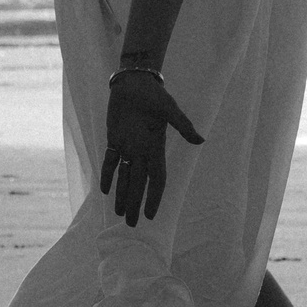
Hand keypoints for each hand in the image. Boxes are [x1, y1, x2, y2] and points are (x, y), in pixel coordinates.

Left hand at [99, 68, 203, 225]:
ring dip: (122, 194)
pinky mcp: (115, 139)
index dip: (154, 198)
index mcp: (157, 148)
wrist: (135, 82)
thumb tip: (200, 139)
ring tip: (119, 213)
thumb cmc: (154, 94)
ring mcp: (129, 147)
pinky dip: (108, 174)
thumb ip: (182, 125)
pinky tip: (105, 189)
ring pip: (124, 177)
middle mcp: (143, 152)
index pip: (156, 180)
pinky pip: (111, 161)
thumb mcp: (169, 109)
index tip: (150, 216)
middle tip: (131, 224)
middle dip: (135, 204)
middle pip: (139, 184)